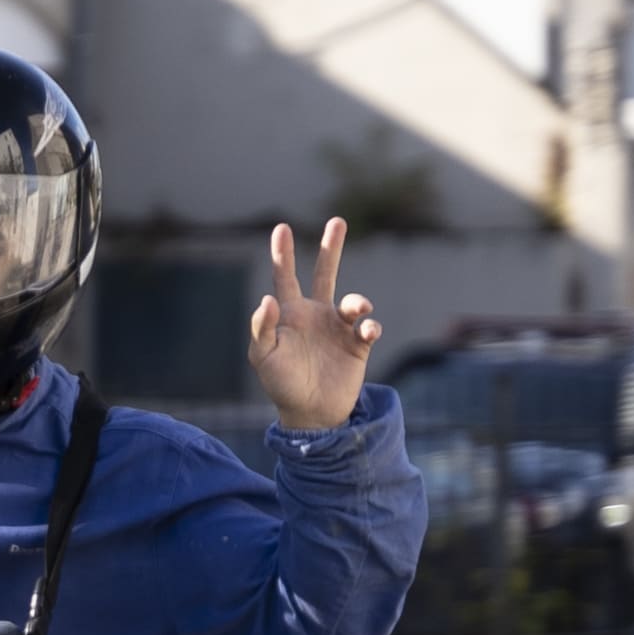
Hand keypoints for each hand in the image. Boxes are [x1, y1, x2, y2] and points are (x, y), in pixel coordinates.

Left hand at [249, 218, 380, 431]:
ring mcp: (338, 328)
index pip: (285, 278)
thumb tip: (268, 299)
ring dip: (357, 301)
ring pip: (353, 301)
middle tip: (337, 221)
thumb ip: (263, 327)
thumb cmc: (281, 383)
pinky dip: (370, 325)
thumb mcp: (263, 356)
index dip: (283, 254)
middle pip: (325, 274)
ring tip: (358, 308)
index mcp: (291, 314)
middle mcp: (316, 315)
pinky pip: (369, 327)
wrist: (311, 413)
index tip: (282, 227)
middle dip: (331, 248)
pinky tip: (366, 331)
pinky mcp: (358, 345)